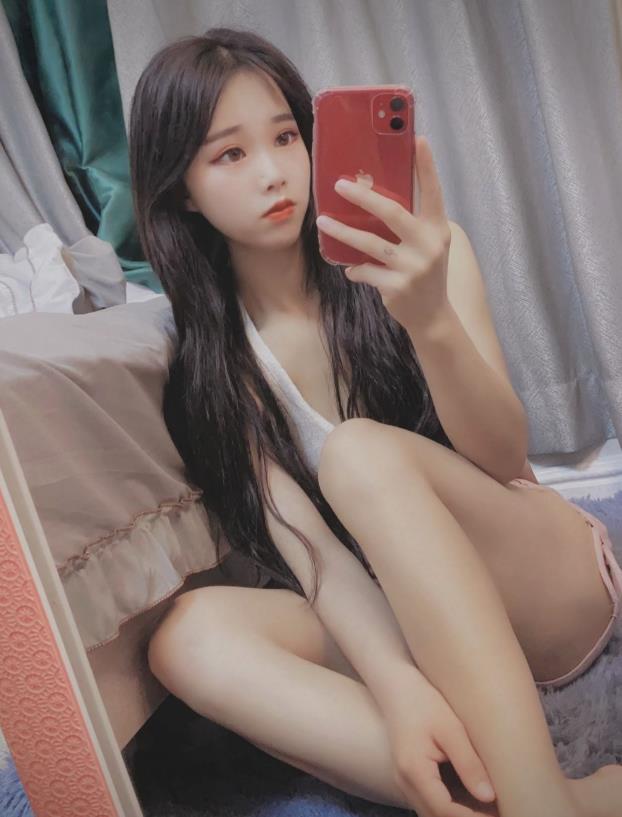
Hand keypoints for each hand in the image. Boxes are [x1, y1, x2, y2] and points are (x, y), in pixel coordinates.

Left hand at [315, 135, 451, 334]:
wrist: (432, 315)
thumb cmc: (424, 271)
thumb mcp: (427, 244)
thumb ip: (410, 222)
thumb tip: (371, 195)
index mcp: (438, 229)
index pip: (434, 192)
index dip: (427, 166)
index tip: (418, 139)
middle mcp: (428, 246)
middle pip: (392, 213)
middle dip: (364, 197)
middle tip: (340, 184)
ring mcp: (413, 268)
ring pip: (370, 243)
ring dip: (343, 231)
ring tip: (324, 221)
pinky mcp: (396, 287)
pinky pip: (365, 270)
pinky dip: (355, 269)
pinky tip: (350, 268)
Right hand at [382, 670, 497, 816]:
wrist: (395, 685)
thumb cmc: (423, 701)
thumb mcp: (451, 729)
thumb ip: (468, 764)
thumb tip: (489, 797)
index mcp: (414, 771)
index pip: (446, 811)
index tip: (501, 815)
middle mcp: (404, 782)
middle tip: (498, 814)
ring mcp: (403, 780)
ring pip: (430, 814)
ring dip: (456, 816)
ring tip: (488, 810)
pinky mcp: (407, 776)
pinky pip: (428, 803)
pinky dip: (448, 809)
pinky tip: (470, 801)